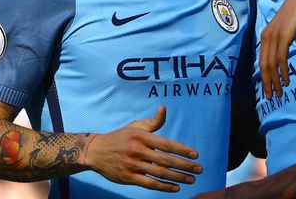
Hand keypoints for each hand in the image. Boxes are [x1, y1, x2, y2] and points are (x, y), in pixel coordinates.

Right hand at [84, 105, 201, 192]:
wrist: (96, 151)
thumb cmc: (120, 137)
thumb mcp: (135, 126)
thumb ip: (153, 121)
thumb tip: (164, 108)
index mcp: (141, 136)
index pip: (166, 144)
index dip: (182, 150)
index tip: (195, 155)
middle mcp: (137, 150)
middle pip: (166, 160)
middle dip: (185, 166)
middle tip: (199, 169)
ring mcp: (132, 165)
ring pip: (159, 173)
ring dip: (178, 178)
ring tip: (191, 179)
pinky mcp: (128, 177)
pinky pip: (149, 183)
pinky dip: (163, 186)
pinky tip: (175, 187)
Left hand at [260, 0, 295, 98]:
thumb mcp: (285, 31)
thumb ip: (280, 43)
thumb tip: (281, 57)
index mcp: (264, 37)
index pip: (262, 61)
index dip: (264, 77)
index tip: (268, 89)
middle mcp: (266, 37)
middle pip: (264, 66)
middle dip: (267, 83)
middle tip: (270, 97)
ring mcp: (273, 37)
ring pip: (271, 64)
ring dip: (275, 80)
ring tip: (279, 92)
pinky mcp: (283, 37)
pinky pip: (281, 58)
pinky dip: (283, 71)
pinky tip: (286, 80)